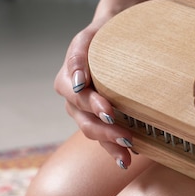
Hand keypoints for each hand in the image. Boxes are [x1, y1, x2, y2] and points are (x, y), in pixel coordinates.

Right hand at [54, 17, 134, 168]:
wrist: (112, 36)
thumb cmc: (101, 35)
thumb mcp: (89, 37)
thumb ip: (79, 56)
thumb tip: (77, 83)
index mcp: (67, 81)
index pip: (79, 98)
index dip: (93, 105)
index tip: (109, 110)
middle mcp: (73, 100)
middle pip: (86, 121)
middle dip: (105, 131)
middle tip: (127, 137)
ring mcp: (85, 113)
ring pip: (93, 132)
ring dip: (110, 145)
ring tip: (127, 157)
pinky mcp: (98, 119)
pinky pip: (103, 138)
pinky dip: (113, 149)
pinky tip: (126, 160)